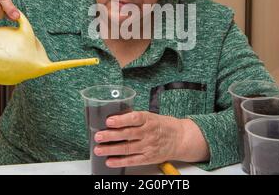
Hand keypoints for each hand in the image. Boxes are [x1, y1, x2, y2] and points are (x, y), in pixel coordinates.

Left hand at [93, 111, 209, 167]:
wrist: (180, 138)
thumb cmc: (163, 125)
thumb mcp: (151, 116)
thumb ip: (135, 118)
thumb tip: (115, 118)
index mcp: (149, 119)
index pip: (134, 118)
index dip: (121, 120)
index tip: (109, 121)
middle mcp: (148, 133)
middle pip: (128, 134)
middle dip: (110, 136)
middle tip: (98, 136)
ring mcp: (148, 146)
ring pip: (127, 148)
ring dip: (111, 149)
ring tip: (99, 149)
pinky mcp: (148, 157)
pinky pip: (132, 160)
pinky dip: (120, 161)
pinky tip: (110, 161)